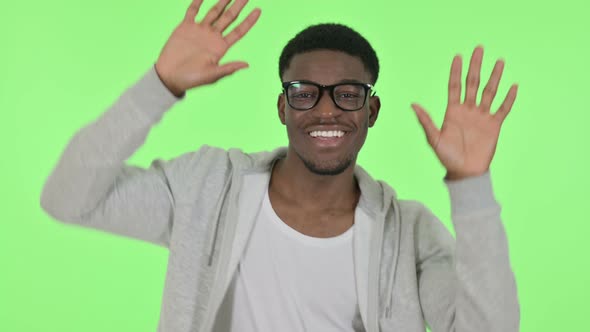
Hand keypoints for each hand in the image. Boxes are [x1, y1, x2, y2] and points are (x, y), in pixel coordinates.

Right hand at [155, 0, 260, 95]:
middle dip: (238, 6)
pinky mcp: (186, 27)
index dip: (249, 21)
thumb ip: (228, 68)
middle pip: (229, 18)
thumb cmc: (191, 79)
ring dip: (222, 1)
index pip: (238, 31)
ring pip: (214, 12)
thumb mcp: (212, 75)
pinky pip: (193, 11)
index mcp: (220, 47)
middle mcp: (212, 37)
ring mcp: (200, 30)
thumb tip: (246, 65)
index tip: (258, 10)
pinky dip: (198, 2)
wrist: (170, 76)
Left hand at [412, 47, 517, 179]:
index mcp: (453, 111)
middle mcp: (468, 110)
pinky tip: (513, 86)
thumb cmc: (447, 157)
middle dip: (476, 66)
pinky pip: (502, 109)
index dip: (456, 71)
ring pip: (489, 92)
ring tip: (499, 61)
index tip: (458, 56)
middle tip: (479, 48)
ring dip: (494, 77)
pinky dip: (508, 99)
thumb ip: (426, 121)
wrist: (464, 172)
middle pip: (473, 83)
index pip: (455, 86)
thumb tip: (413, 104)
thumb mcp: (434, 139)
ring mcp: (482, 117)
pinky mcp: (494, 126)